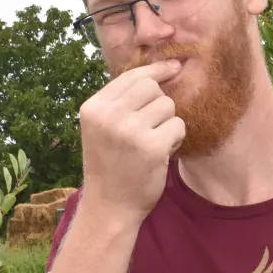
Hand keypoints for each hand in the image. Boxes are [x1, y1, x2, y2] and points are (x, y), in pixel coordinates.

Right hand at [77, 60, 185, 222]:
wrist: (110, 207)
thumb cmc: (110, 164)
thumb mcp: (102, 127)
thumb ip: (121, 100)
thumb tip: (161, 68)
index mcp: (93, 108)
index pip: (131, 76)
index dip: (156, 70)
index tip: (173, 66)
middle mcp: (108, 116)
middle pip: (152, 88)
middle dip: (159, 104)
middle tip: (151, 127)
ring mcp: (129, 132)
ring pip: (168, 106)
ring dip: (167, 123)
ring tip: (152, 143)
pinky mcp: (152, 148)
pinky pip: (178, 126)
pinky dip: (175, 139)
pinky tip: (161, 154)